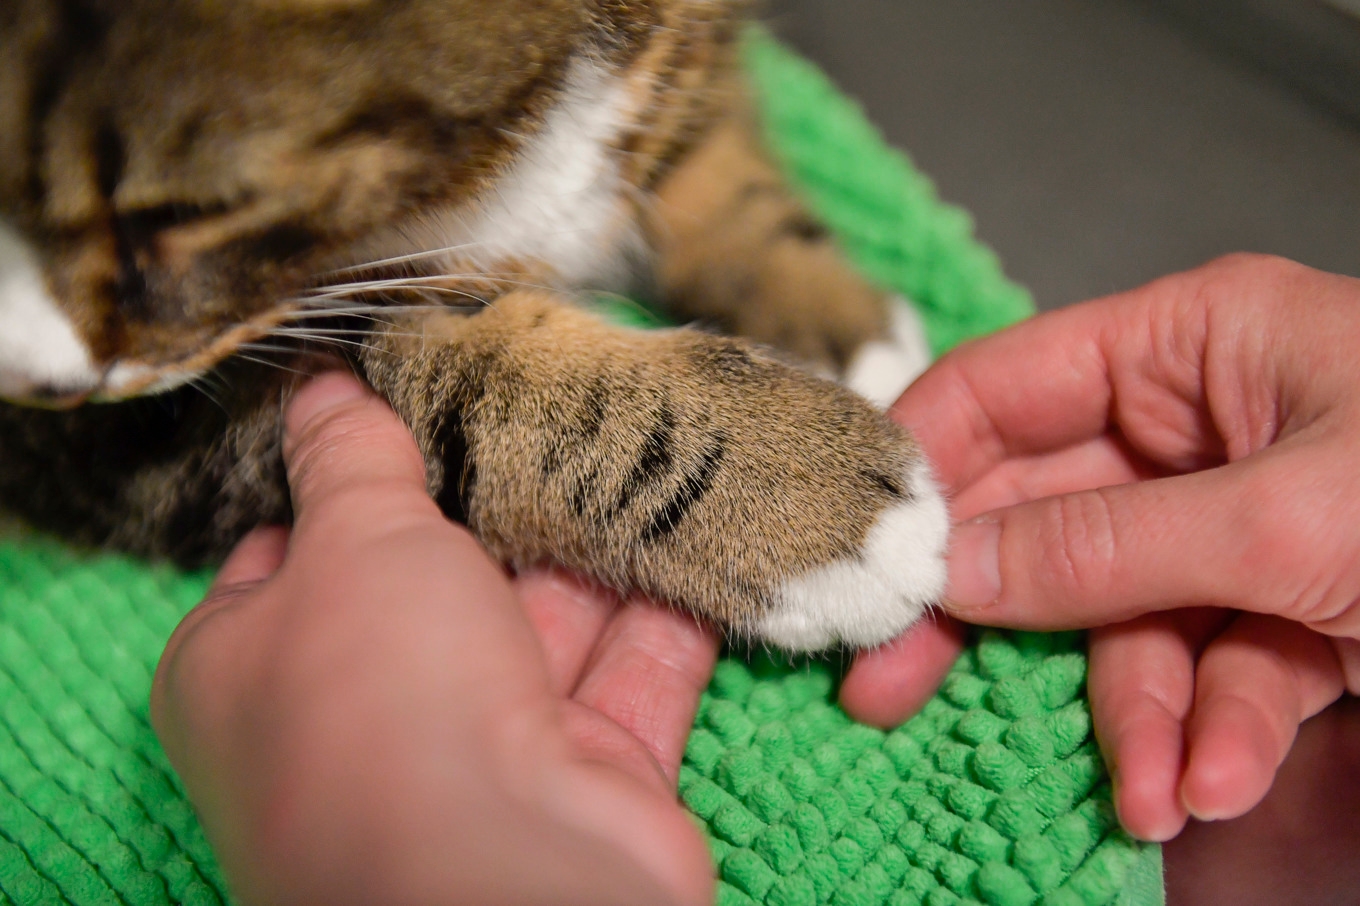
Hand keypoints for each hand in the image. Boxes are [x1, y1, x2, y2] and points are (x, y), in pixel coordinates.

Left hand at [151, 373, 717, 905]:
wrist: (509, 881)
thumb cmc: (383, 701)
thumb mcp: (350, 543)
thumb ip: (347, 457)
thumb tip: (318, 385)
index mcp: (261, 668)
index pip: (296, 550)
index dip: (348, 474)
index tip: (409, 392)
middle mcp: (369, 715)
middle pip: (435, 579)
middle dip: (492, 497)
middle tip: (542, 391)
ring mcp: (487, 748)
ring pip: (545, 618)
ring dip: (592, 540)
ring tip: (636, 433)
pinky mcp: (591, 771)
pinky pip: (632, 669)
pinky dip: (669, 604)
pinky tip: (700, 516)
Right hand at [842, 255, 1359, 840]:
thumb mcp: (1291, 519)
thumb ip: (1109, 544)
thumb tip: (955, 570)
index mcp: (1196, 342)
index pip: (1009, 385)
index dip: (925, 462)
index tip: (858, 549)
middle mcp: (1202, 424)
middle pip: (1047, 516)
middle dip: (992, 616)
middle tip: (892, 687)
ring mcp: (1240, 520)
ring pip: (1127, 615)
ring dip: (1132, 712)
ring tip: (1148, 793)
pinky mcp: (1287, 606)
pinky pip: (1210, 664)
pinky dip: (1208, 727)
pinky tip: (1214, 778)